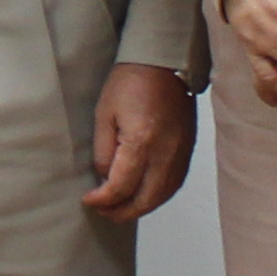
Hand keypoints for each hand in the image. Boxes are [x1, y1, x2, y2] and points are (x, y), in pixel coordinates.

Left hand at [82, 66, 198, 219]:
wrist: (162, 63)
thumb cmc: (130, 82)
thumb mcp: (104, 114)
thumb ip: (103, 151)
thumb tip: (105, 178)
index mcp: (141, 142)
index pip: (121, 187)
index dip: (103, 199)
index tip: (89, 200)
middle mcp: (165, 153)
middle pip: (145, 200)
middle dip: (122, 212)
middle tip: (104, 212)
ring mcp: (180, 154)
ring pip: (162, 196)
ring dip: (140, 208)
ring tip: (120, 209)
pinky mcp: (187, 150)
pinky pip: (174, 185)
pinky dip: (157, 197)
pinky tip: (143, 196)